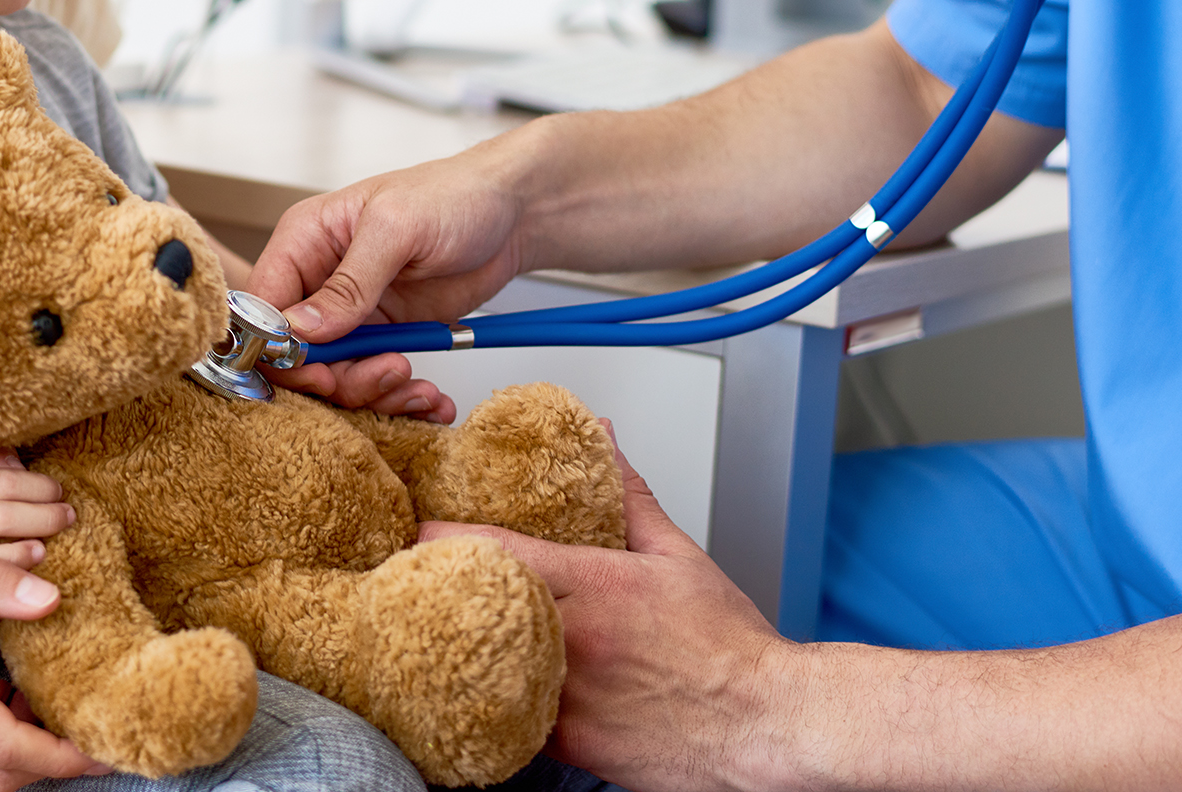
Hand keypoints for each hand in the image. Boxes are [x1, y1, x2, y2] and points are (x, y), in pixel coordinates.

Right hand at [247, 151, 530, 420]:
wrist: (512, 214)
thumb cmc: (454, 195)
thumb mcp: (398, 228)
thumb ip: (350, 281)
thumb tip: (302, 328)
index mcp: (305, 241)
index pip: (263, 305)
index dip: (278, 346)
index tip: (319, 370)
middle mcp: (320, 281)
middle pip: (296, 352)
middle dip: (336, 376)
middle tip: (382, 374)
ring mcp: (353, 313)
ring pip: (335, 375)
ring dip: (374, 390)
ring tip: (413, 382)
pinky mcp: (385, 335)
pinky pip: (375, 379)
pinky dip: (400, 396)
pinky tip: (429, 396)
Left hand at [418, 448, 803, 791]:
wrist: (765, 722)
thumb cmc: (727, 645)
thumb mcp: (676, 555)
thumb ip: (628, 495)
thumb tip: (603, 437)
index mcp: (591, 584)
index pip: (489, 548)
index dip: (439, 538)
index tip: (417, 533)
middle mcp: (569, 639)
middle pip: (468, 607)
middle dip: (438, 593)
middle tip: (415, 584)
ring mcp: (564, 696)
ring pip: (480, 669)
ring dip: (462, 652)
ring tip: (443, 638)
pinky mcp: (567, 745)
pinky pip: (507, 720)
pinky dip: (495, 704)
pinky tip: (490, 692)